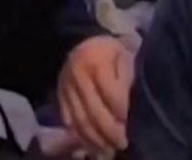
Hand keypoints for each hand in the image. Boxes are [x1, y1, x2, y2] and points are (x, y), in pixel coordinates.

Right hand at [58, 37, 133, 153]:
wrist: (79, 42)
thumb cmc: (109, 50)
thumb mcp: (123, 55)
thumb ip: (126, 78)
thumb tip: (129, 107)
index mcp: (96, 62)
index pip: (110, 93)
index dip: (122, 111)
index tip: (132, 124)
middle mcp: (77, 77)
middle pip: (93, 111)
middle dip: (109, 131)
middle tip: (123, 144)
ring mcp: (65, 90)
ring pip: (80, 120)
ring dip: (95, 139)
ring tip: (109, 150)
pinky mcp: (59, 98)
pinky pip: (69, 121)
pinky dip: (81, 137)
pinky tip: (92, 145)